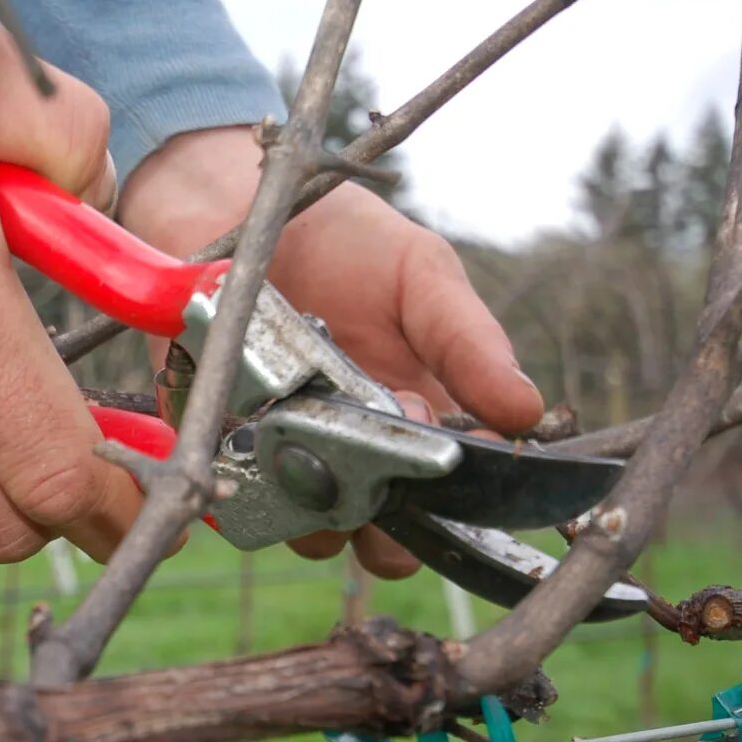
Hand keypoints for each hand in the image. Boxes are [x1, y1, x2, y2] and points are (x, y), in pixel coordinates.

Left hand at [117, 126, 544, 577]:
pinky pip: (229, 495)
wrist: (237, 203)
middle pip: (378, 539)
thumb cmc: (341, 241)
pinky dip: (239, 472)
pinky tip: (242, 419)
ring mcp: (282, 456)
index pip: (445, 503)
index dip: (447, 497)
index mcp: (415, 421)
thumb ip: (467, 341)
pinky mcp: (213, 445)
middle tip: (367, 453)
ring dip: (309, 499)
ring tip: (298, 426)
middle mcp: (352, 453)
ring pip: (306, 529)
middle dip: (380, 522)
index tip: (435, 438)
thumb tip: (528, 410)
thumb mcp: (421, 274)